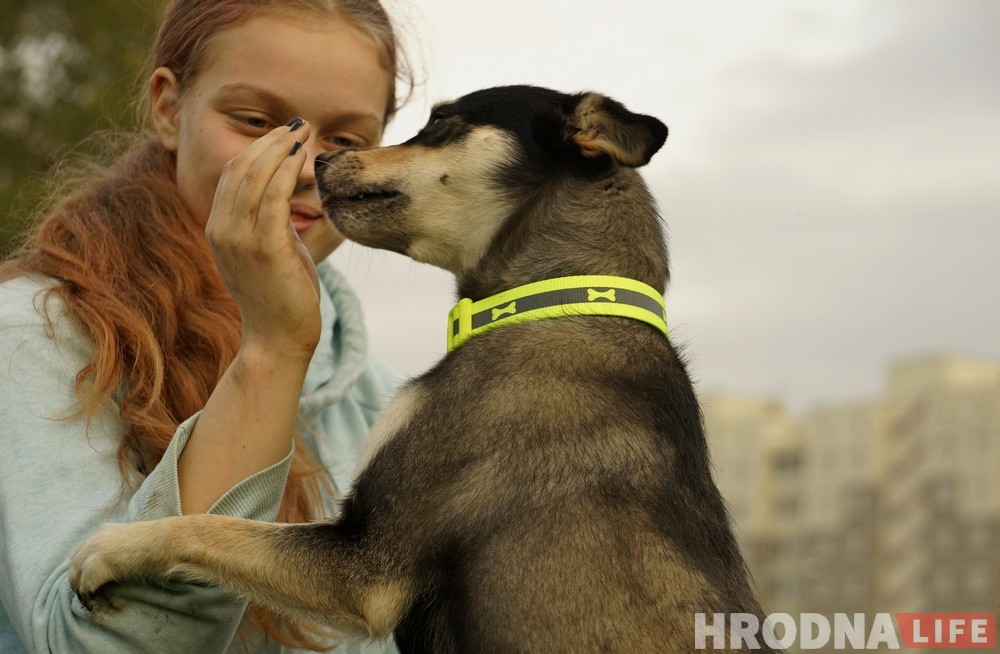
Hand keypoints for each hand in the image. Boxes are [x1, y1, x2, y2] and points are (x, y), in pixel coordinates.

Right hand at [206, 121, 319, 361]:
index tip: (284, 133)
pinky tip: (302, 158)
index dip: (257, 148)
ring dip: (280, 149)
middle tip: (297, 124)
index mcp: (218, 229)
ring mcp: (239, 239)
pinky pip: (273, 196)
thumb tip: (286, 191)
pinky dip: (287, 171)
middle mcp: (222, 230)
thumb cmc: (279, 297)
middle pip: (241, 169)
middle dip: (270, 141)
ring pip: (256, 177)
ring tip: (303, 131)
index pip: (232, 175)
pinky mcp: (264, 247)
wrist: (277, 339)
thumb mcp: (269, 250)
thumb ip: (270, 221)